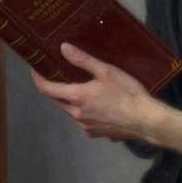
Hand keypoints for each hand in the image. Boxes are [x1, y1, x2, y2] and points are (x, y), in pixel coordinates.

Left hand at [31, 43, 160, 142]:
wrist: (145, 120)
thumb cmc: (127, 93)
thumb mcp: (106, 71)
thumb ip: (83, 60)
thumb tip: (63, 48)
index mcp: (77, 97)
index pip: (46, 89)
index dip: (38, 78)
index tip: (36, 68)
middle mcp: (76, 114)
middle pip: (57, 100)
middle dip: (56, 87)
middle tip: (61, 74)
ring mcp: (85, 127)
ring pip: (71, 111)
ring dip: (72, 100)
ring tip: (85, 89)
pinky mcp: (95, 134)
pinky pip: (84, 120)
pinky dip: (86, 111)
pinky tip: (100, 105)